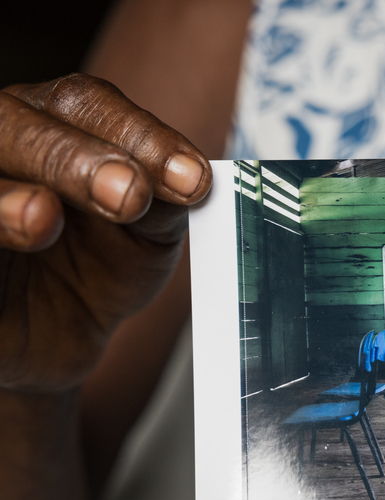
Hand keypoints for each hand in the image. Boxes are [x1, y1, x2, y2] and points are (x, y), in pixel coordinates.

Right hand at [0, 73, 210, 391]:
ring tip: (43, 217)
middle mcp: (2, 143)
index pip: (85, 104)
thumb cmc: (96, 269)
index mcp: (51, 123)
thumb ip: (161, 205)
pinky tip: (18, 235)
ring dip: (5, 197)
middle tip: (128, 195)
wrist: (55, 335)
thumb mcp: (145, 237)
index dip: (140, 134)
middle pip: (16, 123)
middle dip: (74, 157)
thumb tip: (189, 180)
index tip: (192, 179)